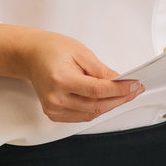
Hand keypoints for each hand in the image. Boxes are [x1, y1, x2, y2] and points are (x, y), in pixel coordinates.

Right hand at [16, 30, 142, 122]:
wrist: (30, 56)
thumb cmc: (52, 49)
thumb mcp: (80, 52)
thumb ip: (101, 70)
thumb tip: (120, 81)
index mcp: (60, 80)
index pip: (97, 90)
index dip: (119, 90)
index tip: (134, 85)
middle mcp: (55, 98)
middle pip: (96, 105)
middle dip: (119, 99)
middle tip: (134, 90)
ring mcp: (53, 109)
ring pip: (91, 114)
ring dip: (109, 105)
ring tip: (123, 93)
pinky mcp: (54, 113)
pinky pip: (82, 116)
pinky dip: (96, 109)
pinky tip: (105, 99)